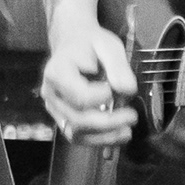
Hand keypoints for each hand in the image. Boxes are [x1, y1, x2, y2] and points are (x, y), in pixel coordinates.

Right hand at [38, 13, 142, 148]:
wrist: (74, 43)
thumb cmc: (91, 43)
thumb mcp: (108, 45)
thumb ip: (118, 66)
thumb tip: (127, 90)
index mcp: (57, 72)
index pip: (79, 96)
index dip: (102, 98)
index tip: (120, 90)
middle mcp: (51, 93)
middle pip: (77, 119)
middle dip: (108, 122)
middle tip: (133, 116)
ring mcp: (54, 108)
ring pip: (76, 133)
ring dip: (104, 137)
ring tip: (128, 131)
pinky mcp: (62, 118)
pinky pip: (77, 136)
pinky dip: (98, 141)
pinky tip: (118, 136)